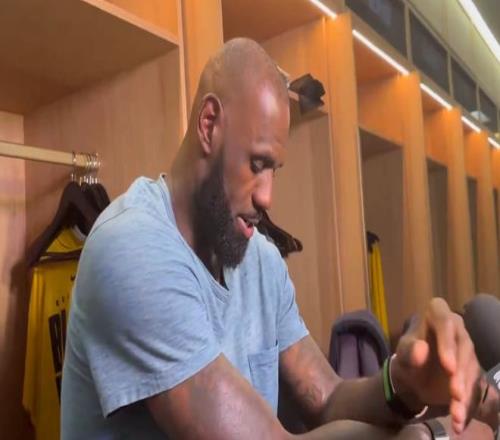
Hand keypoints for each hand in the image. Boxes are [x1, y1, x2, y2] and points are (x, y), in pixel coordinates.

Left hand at [391, 298, 481, 433]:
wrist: (413, 376)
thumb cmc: (408, 357)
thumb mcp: (403, 354)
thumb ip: (409, 351)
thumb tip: (421, 349)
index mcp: (437, 314)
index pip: (445, 323)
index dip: (448, 344)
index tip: (449, 367)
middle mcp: (457, 328)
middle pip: (464, 348)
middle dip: (461, 372)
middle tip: (455, 393)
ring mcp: (467, 348)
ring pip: (472, 368)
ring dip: (466, 392)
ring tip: (456, 412)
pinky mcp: (473, 369)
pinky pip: (474, 385)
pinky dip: (466, 405)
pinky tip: (458, 420)